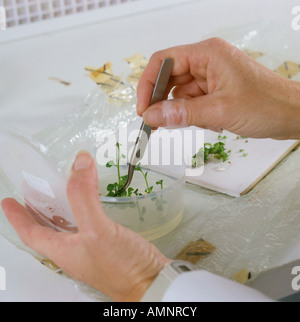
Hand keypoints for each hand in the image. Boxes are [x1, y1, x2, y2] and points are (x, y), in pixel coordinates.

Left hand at [1, 152, 169, 301]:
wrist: (152, 283)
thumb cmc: (121, 266)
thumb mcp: (97, 230)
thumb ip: (84, 196)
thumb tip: (79, 163)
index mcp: (63, 250)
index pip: (30, 232)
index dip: (17, 215)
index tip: (7, 201)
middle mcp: (74, 251)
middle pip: (47, 229)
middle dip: (37, 212)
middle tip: (34, 194)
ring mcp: (92, 249)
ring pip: (68, 226)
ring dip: (60, 210)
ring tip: (59, 194)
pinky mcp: (109, 245)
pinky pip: (88, 225)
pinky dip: (84, 211)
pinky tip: (93, 204)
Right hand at [137, 38, 299, 139]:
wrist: (291, 114)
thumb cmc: (265, 105)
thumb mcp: (219, 110)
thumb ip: (182, 113)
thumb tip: (151, 116)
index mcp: (207, 53)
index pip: (163, 62)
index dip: (148, 85)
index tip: (143, 109)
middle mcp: (207, 60)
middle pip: (169, 78)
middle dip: (163, 102)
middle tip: (158, 123)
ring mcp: (211, 75)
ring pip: (180, 93)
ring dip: (183, 112)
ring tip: (202, 122)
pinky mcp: (215, 89)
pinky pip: (192, 101)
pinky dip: (195, 115)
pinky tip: (212, 123)